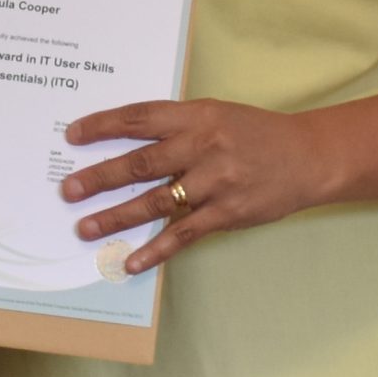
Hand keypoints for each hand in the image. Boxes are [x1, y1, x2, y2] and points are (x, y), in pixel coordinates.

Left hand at [59, 99, 322, 273]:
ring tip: (85, 227)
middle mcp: (203, 146)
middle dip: (100, 177)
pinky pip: (183, 234)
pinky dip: (155, 250)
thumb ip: (177, 126)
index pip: (140, 117)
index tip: (72, 136)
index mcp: (197, 116)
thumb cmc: (257, 134)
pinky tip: (130, 261)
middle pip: (141, 162)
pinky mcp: (227, 213)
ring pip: (155, 201)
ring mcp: (215, 182)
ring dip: (116, 216)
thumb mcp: (217, 115)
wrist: (309, 158)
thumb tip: (127, 141)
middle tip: (68, 189)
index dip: (103, 126)